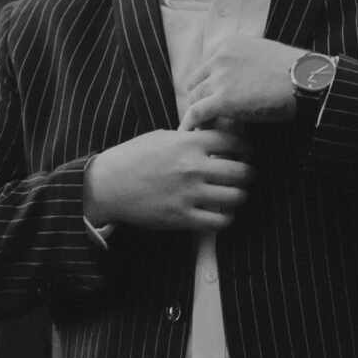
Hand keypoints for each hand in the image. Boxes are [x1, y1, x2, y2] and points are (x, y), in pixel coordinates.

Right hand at [84, 127, 252, 231]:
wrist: (108, 184)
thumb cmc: (134, 157)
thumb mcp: (163, 137)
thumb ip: (192, 138)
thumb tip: (218, 137)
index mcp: (189, 143)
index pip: (235, 142)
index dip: (248, 149)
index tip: (248, 154)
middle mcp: (193, 167)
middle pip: (243, 172)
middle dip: (249, 174)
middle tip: (247, 176)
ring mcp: (189, 194)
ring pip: (237, 197)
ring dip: (241, 196)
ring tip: (236, 194)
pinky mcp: (183, 217)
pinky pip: (221, 221)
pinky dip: (227, 217)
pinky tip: (222, 213)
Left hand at [181, 35, 307, 127]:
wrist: (307, 80)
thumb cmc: (294, 71)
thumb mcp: (263, 54)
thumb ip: (245, 62)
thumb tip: (242, 80)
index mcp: (228, 44)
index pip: (204, 66)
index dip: (205, 84)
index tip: (208, 97)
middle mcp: (220, 57)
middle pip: (195, 82)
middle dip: (198, 99)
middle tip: (205, 116)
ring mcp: (219, 78)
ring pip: (194, 98)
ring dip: (197, 113)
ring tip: (203, 127)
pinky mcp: (222, 99)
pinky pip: (196, 113)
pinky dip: (189, 124)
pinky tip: (188, 134)